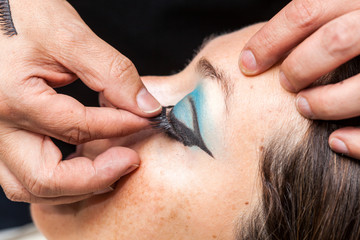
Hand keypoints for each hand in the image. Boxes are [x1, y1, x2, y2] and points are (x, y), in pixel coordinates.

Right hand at [0, 0, 160, 203]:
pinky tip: (80, 163)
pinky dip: (54, 179)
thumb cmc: (18, 11)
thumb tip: (145, 105)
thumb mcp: (68, 34)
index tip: (146, 119)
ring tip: (108, 167)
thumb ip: (111, 72)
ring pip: (28, 185)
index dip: (120, 125)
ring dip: (73, 187)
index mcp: (13, 98)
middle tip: (129, 160)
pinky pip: (20, 175)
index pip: (78, 128)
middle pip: (45, 179)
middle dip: (96, 177)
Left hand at [239, 0, 359, 158]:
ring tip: (304, 108)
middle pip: (334, 41)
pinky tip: (334, 141)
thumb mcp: (350, 12)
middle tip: (285, 84)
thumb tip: (266, 48)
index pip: (307, 11)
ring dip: (326, 103)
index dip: (269, 40)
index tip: (246, 64)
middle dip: (299, 66)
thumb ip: (322, 21)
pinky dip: (358, 140)